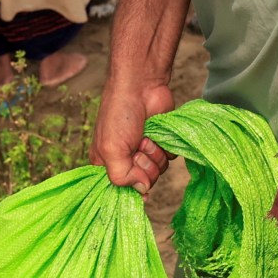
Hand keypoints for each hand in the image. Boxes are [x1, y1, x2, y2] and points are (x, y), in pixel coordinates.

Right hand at [89, 78, 175, 192]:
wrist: (141, 86)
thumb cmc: (119, 115)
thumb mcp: (111, 149)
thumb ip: (122, 177)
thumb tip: (143, 190)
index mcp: (107, 164)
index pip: (119, 190)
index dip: (128, 187)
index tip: (132, 176)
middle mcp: (127, 160)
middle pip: (143, 182)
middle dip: (144, 165)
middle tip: (137, 147)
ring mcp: (146, 152)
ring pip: (158, 171)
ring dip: (155, 154)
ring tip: (146, 136)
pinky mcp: (162, 143)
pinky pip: (170, 159)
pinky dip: (166, 147)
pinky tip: (156, 132)